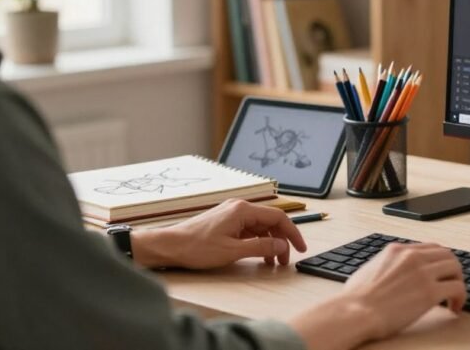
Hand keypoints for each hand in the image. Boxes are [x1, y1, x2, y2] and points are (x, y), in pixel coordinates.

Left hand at [130, 199, 306, 269]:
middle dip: (281, 240)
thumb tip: (282, 245)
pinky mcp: (226, 221)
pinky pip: (249, 229)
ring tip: (272, 262)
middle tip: (285, 259)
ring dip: (270, 242)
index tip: (300, 248)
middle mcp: (239, 207)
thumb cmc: (196, 247)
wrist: (169, 246)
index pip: (278, 217)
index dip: (293, 233)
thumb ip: (261, 247)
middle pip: (271, 221)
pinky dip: (257, 241)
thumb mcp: (233, 251)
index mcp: (243, 210)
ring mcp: (232, 214)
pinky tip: (257, 255)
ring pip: (261, 226)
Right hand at [287, 243, 465, 349]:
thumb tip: (387, 274)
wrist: (355, 312)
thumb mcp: (369, 269)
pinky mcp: (430, 292)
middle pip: (446, 254)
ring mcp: (423, 272)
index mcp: (397, 250)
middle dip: (452, 270)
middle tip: (451, 284)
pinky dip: (460, 298)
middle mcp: (413, 256)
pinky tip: (454, 308)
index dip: (438, 261)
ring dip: (458, 282)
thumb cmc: (355, 299)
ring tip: (454, 298)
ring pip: (456, 268)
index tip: (440, 273)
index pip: (429, 247)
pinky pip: (457, 288)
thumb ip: (385, 266)